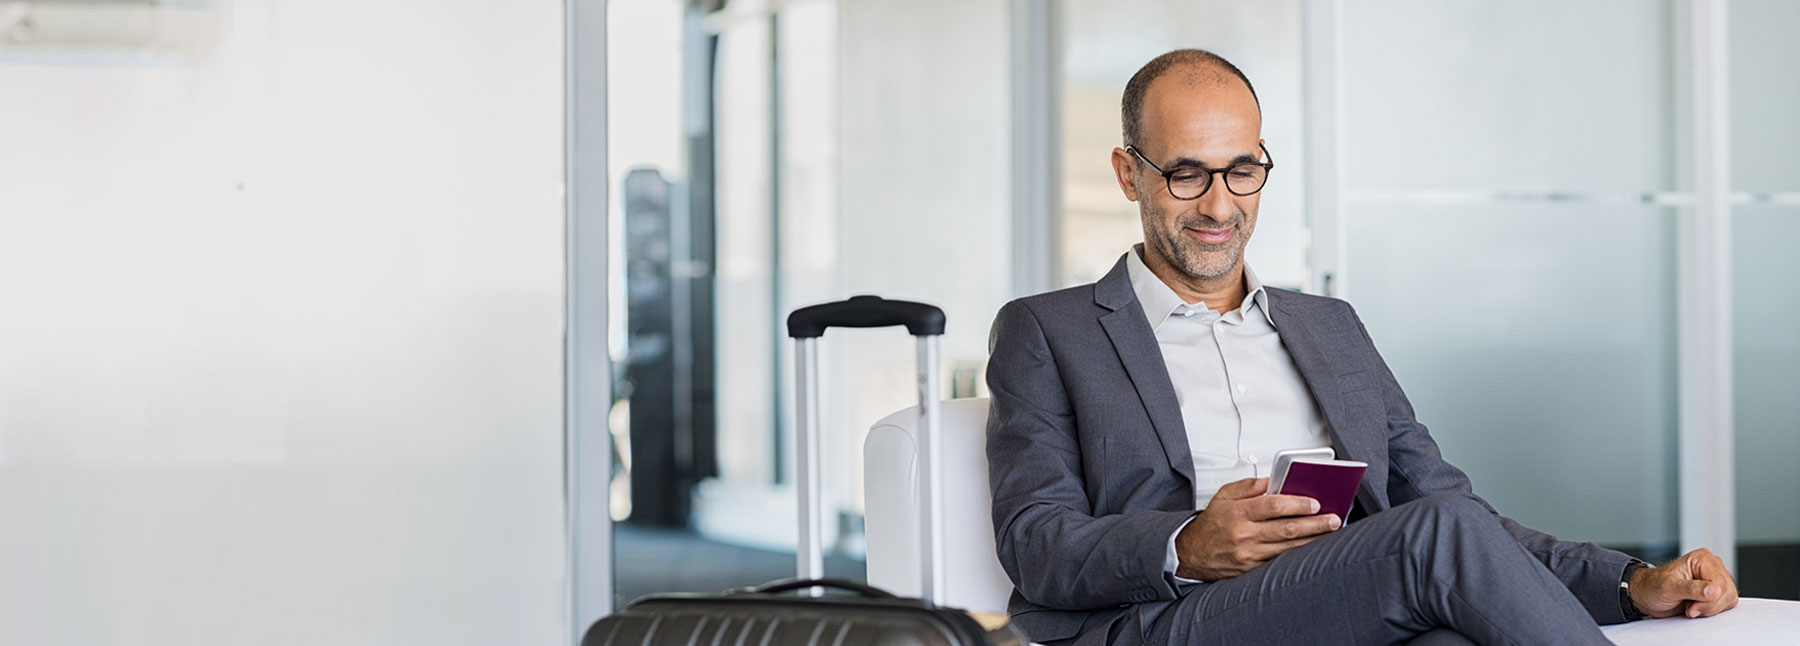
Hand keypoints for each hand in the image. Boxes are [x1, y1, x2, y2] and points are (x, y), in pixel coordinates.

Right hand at [1172, 477, 1342, 580]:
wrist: (1190, 554)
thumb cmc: (1209, 525)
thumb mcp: (1223, 496)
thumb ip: (1248, 486)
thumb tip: (1273, 482)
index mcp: (1237, 513)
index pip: (1273, 505)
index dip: (1297, 503)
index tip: (1315, 502)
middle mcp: (1244, 534)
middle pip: (1287, 528)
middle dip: (1315, 523)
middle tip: (1333, 519)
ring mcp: (1249, 554)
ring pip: (1288, 547)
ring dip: (1312, 539)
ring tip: (1329, 532)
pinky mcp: (1251, 569)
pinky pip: (1280, 560)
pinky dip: (1297, 554)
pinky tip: (1311, 548)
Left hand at [1629, 548, 1739, 618]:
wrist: (1647, 594)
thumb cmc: (1653, 587)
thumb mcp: (1668, 587)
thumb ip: (1692, 589)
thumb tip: (1714, 590)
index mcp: (1702, 558)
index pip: (1720, 584)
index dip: (1708, 600)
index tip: (1691, 606)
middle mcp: (1712, 566)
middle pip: (1727, 592)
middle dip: (1708, 606)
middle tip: (1689, 607)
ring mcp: (1716, 578)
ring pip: (1729, 599)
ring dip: (1709, 609)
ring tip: (1690, 605)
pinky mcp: (1717, 590)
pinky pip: (1726, 604)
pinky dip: (1711, 610)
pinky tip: (1696, 606)